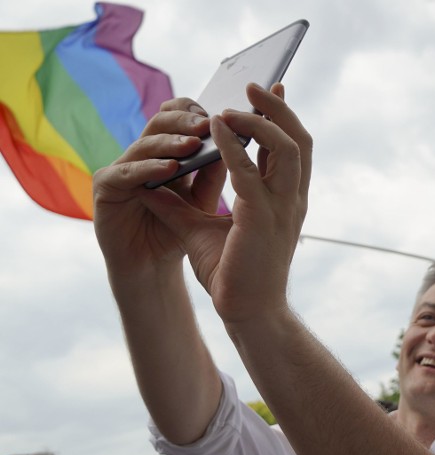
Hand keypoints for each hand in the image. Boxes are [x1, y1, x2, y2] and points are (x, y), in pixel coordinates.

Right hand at [93, 97, 225, 277]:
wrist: (151, 265)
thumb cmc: (177, 231)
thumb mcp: (201, 200)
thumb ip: (212, 175)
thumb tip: (233, 143)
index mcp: (165, 152)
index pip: (176, 118)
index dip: (193, 112)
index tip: (219, 115)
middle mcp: (140, 155)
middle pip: (160, 123)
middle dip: (184, 122)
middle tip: (206, 124)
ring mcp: (121, 167)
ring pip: (144, 144)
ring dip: (169, 143)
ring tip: (193, 144)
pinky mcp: (105, 186)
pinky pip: (127, 172)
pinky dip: (149, 168)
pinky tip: (170, 169)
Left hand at [139, 83, 311, 322]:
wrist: (247, 312)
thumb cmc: (232, 274)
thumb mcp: (203, 230)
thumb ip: (181, 205)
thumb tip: (150, 186)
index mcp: (286, 201)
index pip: (293, 149)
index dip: (282, 117)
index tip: (270, 91)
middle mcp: (291, 200)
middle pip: (299, 140)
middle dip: (279, 108)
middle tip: (255, 86)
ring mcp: (282, 209)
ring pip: (286, 148)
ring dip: (260, 120)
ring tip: (231, 105)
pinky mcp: (262, 219)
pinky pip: (251, 172)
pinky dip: (235, 146)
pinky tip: (216, 128)